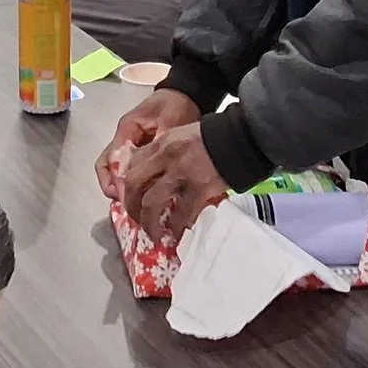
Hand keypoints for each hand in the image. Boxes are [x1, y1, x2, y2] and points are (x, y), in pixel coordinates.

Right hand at [99, 89, 198, 201]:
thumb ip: (159, 142)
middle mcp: (123, 139)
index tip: (128, 197)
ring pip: (115, 170)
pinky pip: (129, 170)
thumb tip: (154, 165)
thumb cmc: (176, 105)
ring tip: (134, 205)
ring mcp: (129, 145)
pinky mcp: (139, 152)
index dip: (117, 180)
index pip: (112, 158)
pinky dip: (132, 184)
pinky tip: (145, 196)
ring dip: (121, 188)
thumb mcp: (171, 122)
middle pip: (106, 166)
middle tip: (128, 205)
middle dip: (114, 188)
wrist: (185, 94)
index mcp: (127, 129)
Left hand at [122, 119, 229, 239]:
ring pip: (151, 203)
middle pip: (135, 185)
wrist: (239, 138)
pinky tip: (176, 232)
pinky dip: (176, 226)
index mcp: (161, 143)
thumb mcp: (183, 135)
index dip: (128, 183)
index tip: (132, 196)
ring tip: (154, 233)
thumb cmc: (214, 136)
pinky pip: (180, 214)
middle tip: (137, 218)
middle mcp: (165, 158)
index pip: (133, 164)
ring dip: (148, 222)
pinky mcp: (198, 190)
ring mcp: (180, 175)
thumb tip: (157, 173)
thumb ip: (167, 151)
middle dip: (131, 205)